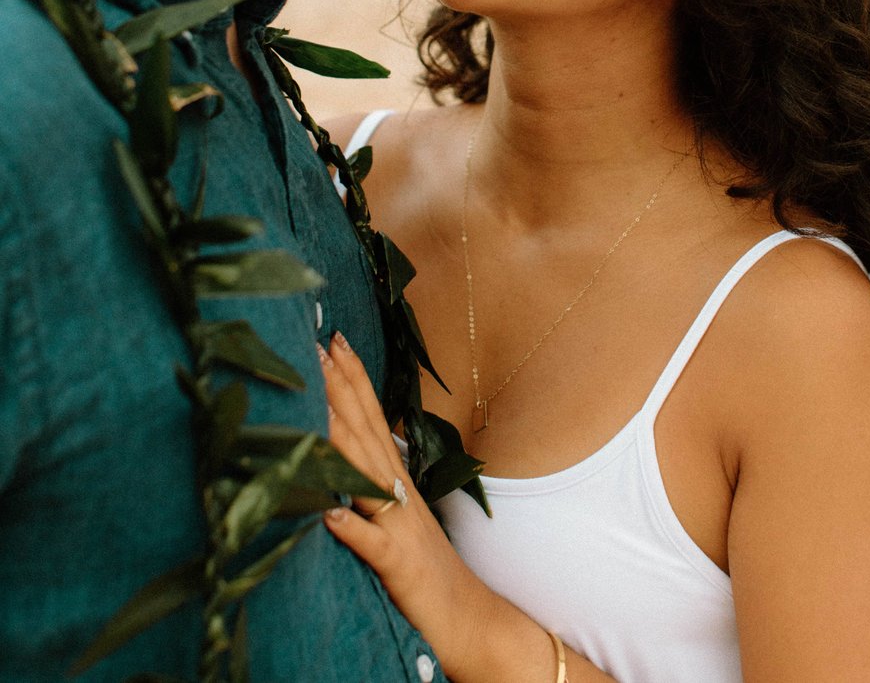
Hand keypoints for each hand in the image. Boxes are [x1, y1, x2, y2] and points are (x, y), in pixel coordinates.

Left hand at [318, 333, 492, 678]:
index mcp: (395, 478)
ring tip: (317, 406)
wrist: (467, 616)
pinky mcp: (395, 564)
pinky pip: (371, 544)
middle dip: (341, 387)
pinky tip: (325, 513)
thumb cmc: (423, 565)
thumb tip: (339, 448)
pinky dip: (350, 527)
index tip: (332, 339)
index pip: (372, 415)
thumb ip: (369, 481)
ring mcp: (398, 526)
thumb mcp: (395, 514)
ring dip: (341, 440)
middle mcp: (397, 492)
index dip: (352, 377)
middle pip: (366, 430)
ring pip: (366, 475)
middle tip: (317, 346)